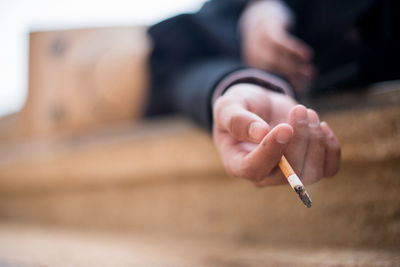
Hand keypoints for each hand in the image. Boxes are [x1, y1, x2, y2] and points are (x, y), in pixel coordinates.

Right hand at [212, 83, 340, 185]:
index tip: (285, 127)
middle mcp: (262, 175)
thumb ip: (238, 120)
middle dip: (299, 140)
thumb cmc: (238, 107)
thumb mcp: (228, 107)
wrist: (258, 105)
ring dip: (315, 141)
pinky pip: (328, 170)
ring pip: (310, 173)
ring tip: (308, 113)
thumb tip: (261, 133)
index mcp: (237, 163)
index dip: (271, 152)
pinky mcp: (307, 165)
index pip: (254, 169)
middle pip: (287, 174)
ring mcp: (287, 174)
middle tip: (299, 109)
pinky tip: (322, 126)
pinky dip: (331, 149)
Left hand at [240, 0, 314, 91]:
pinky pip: (282, 43)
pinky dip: (295, 50)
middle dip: (290, 80)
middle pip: (272, 72)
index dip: (283, 87)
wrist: (260, 13)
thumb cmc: (270, 39)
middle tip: (306, 86)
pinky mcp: (269, 29)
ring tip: (311, 73)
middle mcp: (254, 55)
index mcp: (253, 64)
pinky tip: (307, 56)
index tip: (298, 94)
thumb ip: (282, 69)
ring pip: (277, 60)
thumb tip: (301, 87)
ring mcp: (260, 42)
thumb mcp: (271, 54)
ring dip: (295, 68)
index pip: (268, 79)